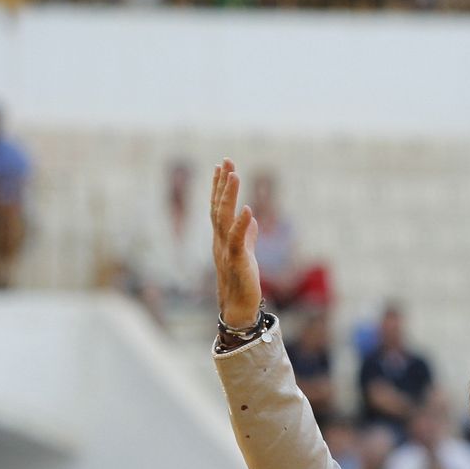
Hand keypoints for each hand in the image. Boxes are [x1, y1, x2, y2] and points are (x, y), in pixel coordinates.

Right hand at [209, 158, 262, 328]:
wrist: (238, 308)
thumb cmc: (241, 282)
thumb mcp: (245, 253)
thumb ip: (247, 235)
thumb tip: (251, 218)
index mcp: (221, 238)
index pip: (218, 207)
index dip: (219, 187)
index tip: (223, 166)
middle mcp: (219, 241)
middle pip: (218, 207)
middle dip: (222, 184)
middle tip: (226, 161)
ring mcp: (226, 250)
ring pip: (224, 218)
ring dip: (228, 196)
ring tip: (234, 175)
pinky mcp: (236, 261)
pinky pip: (237, 240)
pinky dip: (241, 224)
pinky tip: (247, 209)